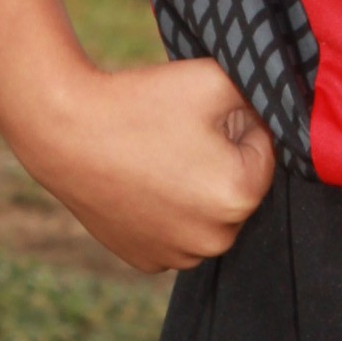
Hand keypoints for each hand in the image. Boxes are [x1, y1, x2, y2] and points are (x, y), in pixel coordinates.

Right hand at [15, 55, 276, 268]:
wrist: (64, 131)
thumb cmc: (140, 103)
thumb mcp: (214, 79)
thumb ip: (261, 92)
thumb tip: (277, 107)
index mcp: (241, 195)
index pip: (263, 150)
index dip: (233, 123)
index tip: (195, 115)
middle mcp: (216, 240)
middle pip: (237, 186)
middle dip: (218, 159)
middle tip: (175, 134)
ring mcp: (178, 256)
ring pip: (208, 213)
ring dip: (195, 188)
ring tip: (156, 156)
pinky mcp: (146, 261)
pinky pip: (176, 233)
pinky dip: (167, 212)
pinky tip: (142, 182)